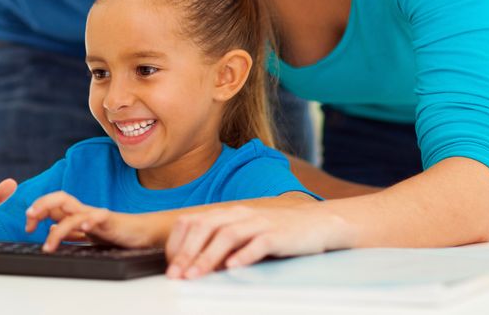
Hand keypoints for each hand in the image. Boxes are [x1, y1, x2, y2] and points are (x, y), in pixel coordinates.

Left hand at [25, 192, 152, 250]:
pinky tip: (84, 229)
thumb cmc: (116, 233)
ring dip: (59, 228)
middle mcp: (85, 211)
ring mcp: (97, 215)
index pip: (53, 205)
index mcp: (77, 213)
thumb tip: (52, 229)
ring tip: (49, 243)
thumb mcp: (88, 235)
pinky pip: (99, 217)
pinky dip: (90, 221)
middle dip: (42, 205)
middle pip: (60, 198)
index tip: (27, 226)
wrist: (142, 232)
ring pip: (74, 211)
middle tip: (29, 218)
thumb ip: (71, 232)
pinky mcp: (111, 221)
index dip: (37, 211)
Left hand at [164, 205, 351, 279]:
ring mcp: (259, 222)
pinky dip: (244, 255)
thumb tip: (194, 264)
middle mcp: (240, 214)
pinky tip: (233, 267)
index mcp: (227, 213)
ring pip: (227, 235)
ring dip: (208, 256)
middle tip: (176, 276)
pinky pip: (259, 243)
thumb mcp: (244, 234)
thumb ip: (220, 244)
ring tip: (196, 275)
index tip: (171, 266)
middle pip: (204, 227)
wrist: (317, 224)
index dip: (177, 244)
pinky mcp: (279, 234)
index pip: (192, 222)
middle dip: (186, 253)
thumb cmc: (276, 232)